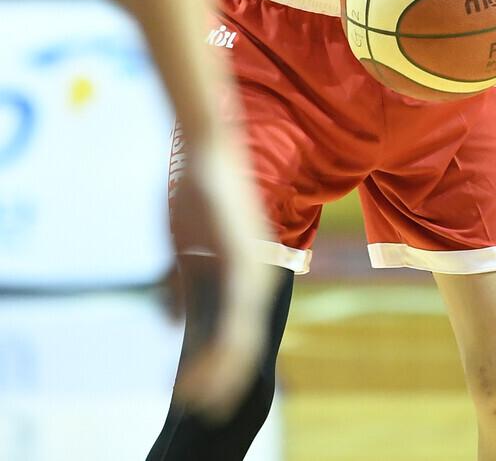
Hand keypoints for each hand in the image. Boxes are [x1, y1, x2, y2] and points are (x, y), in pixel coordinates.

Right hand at [168, 133, 278, 419]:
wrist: (208, 152)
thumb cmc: (197, 192)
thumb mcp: (186, 245)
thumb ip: (184, 281)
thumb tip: (173, 317)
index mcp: (246, 274)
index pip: (240, 332)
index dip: (221, 366)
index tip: (201, 395)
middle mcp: (258, 277)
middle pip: (246, 346)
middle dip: (222, 381)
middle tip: (199, 407)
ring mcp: (255, 272)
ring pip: (244, 342)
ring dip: (219, 377)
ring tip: (199, 402)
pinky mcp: (244, 264)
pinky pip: (237, 319)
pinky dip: (221, 353)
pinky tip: (207, 374)